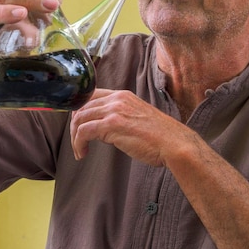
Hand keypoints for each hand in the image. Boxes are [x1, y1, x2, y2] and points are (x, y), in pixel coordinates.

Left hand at [70, 89, 198, 165]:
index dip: (79, 110)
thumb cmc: (159, 137)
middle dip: (74, 125)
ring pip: (79, 119)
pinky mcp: (112, 125)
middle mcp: (117, 99)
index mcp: (123, 95)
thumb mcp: (137, 117)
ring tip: (79, 150)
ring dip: (74, 137)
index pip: (91, 95)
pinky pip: (84, 131)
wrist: (173, 143)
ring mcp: (114, 110)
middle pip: (82, 107)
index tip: (77, 125)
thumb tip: (103, 127)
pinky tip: (83, 153)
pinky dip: (78, 143)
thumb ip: (120, 116)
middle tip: (77, 141)